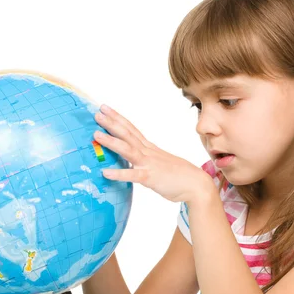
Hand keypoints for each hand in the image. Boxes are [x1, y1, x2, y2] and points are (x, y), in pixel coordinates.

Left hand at [93, 104, 214, 203]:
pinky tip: (105, 172)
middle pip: (127, 133)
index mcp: (150, 148)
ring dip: (111, 141)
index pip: (131, 129)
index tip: (105, 108)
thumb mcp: (160, 163)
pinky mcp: (150, 178)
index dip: (118, 118)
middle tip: (97, 112)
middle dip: (111, 122)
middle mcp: (148, 152)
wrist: (197, 184)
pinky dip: (119, 174)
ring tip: (96, 134)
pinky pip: (132, 175)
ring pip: (128, 149)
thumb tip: (135, 162)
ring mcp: (149, 164)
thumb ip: (146, 160)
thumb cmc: (179, 176)